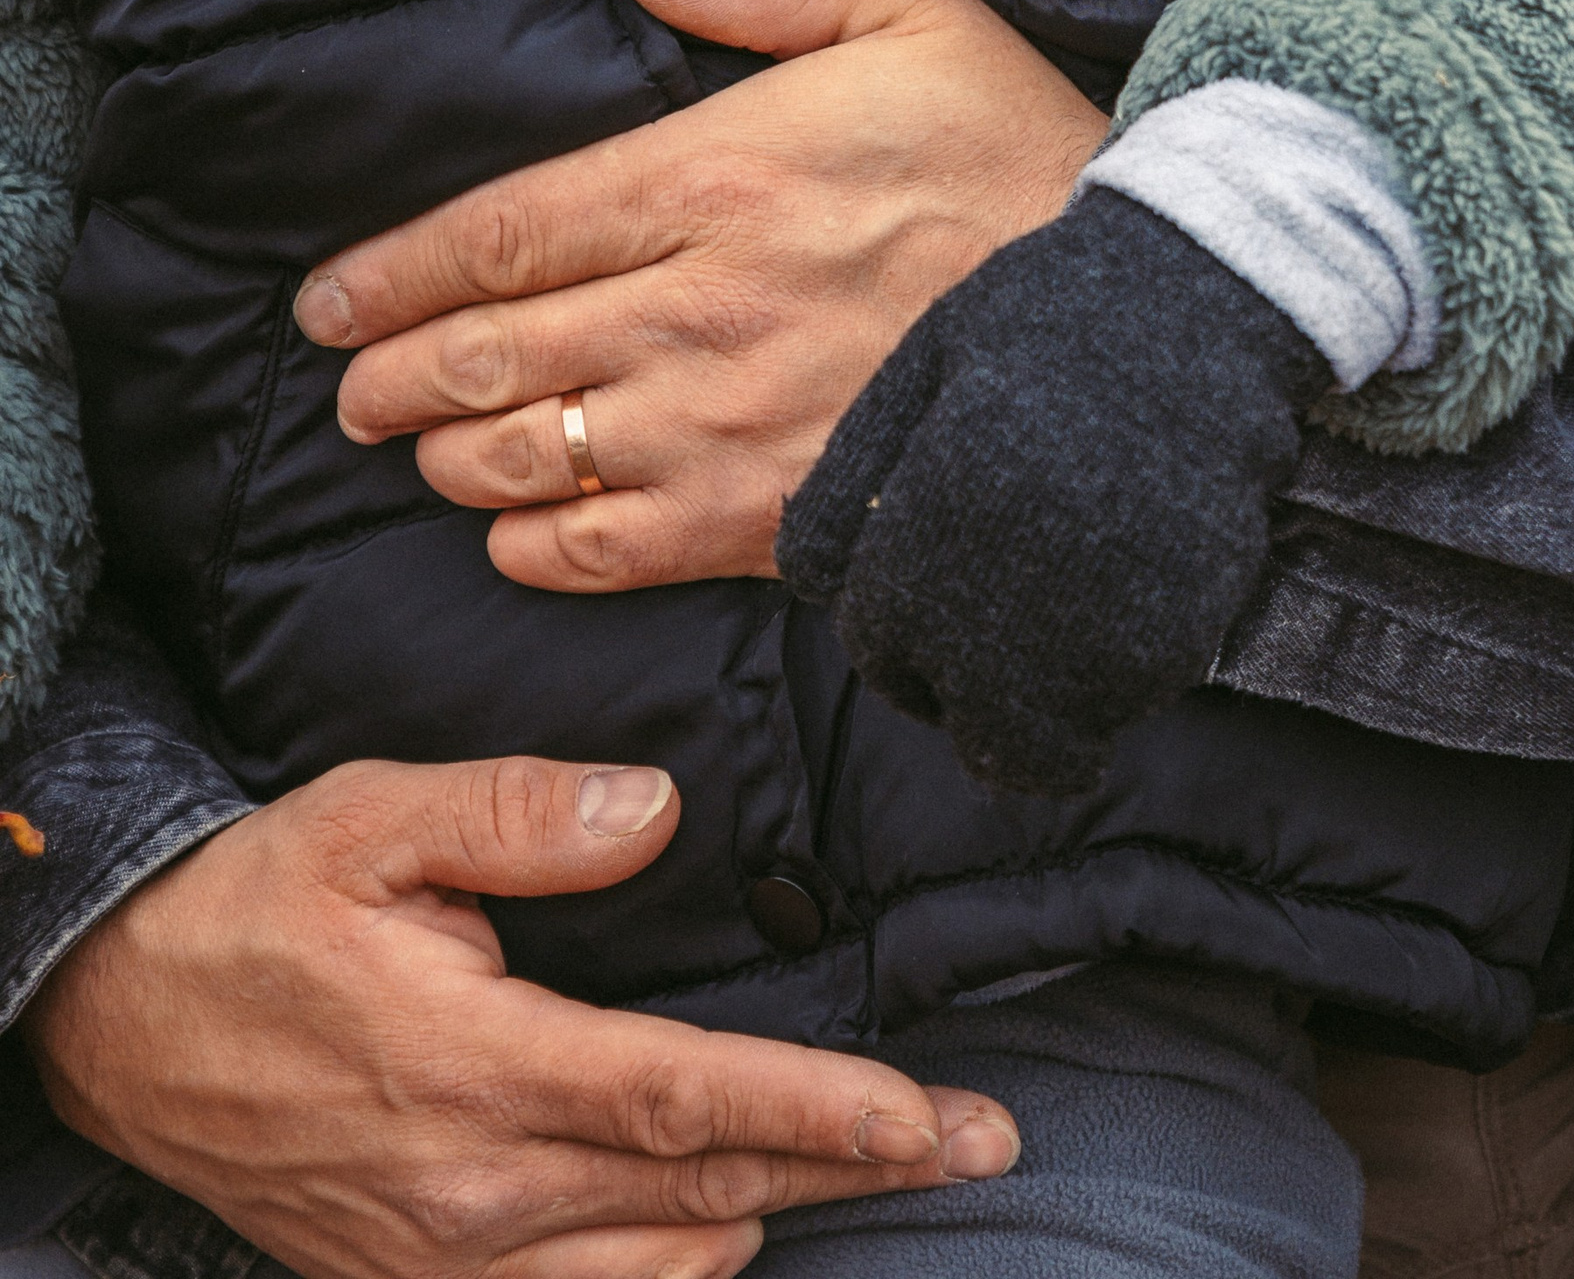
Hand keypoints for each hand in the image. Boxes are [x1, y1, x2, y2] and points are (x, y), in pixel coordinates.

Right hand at [23, 754, 1017, 1278]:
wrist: (117, 1020)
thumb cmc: (257, 905)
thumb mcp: (373, 816)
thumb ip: (521, 811)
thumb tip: (654, 809)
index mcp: (473, 1066)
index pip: (684, 1101)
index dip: (820, 1112)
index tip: (930, 1115)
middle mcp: (471, 1189)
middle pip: (704, 1190)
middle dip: (858, 1167)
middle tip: (987, 1138)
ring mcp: (441, 1257)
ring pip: (657, 1265)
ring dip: (774, 1213)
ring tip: (879, 1162)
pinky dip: (670, 1271)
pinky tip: (724, 1222)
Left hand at [302, 0, 1105, 593]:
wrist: (1135, 319)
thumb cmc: (1021, 154)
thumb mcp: (914, 14)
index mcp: (717, 175)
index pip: (502, 233)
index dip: (392, 273)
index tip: (329, 298)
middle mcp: (697, 307)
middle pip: (487, 355)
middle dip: (390, 375)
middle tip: (347, 384)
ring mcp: (726, 423)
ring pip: (525, 457)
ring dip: (447, 455)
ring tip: (417, 443)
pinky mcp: (767, 517)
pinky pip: (604, 550)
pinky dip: (533, 545)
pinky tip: (515, 526)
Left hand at [779, 191, 1327, 795]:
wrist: (1200, 294)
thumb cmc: (1044, 319)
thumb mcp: (920, 369)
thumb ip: (850, 488)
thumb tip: (814, 592)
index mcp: (939, 516)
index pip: (882, 644)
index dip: (893, 631)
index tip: (922, 600)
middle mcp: (1019, 589)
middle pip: (976, 732)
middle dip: (970, 701)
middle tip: (990, 641)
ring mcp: (1110, 618)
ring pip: (1062, 736)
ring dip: (1050, 698)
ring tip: (1065, 599)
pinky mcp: (1187, 628)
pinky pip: (1134, 699)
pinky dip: (1121, 670)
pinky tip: (1124, 578)